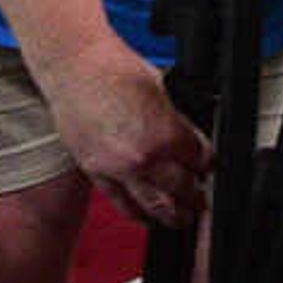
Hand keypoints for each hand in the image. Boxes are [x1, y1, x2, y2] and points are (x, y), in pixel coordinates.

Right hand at [29, 40, 207, 230]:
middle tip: (202, 200)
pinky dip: (137, 213)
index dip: (208, 163)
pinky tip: (147, 217)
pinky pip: (120, 203)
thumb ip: (177, 122)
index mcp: (164, 134)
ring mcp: (116, 169)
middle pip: (180, 190)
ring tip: (182, 218)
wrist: (74, 65)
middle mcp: (141, 158)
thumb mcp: (162, 90)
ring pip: (152, 206)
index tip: (209, 166)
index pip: (198, 160)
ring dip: (171, 214)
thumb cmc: (112, 67)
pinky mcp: (94, 171)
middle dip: (195, 196)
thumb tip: (190, 140)